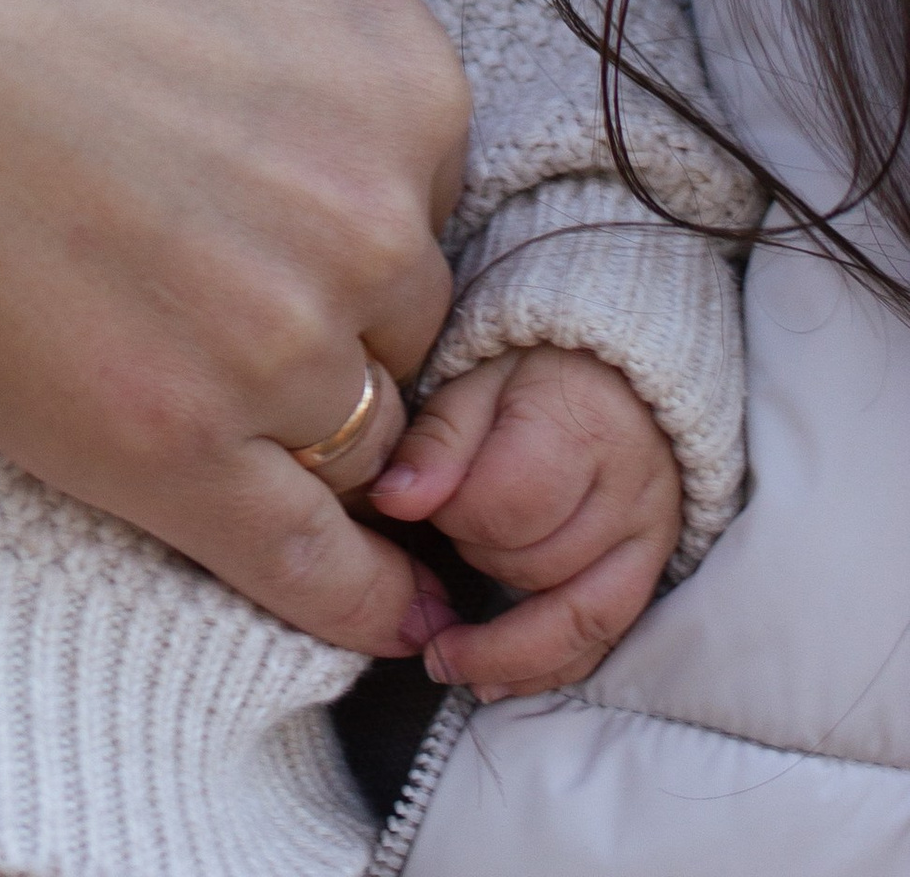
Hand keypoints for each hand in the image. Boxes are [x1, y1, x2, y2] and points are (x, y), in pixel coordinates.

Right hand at [0, 0, 468, 655]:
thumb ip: (307, 57)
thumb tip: (317, 142)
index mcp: (399, 72)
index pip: (420, 200)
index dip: (330, 220)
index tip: (243, 211)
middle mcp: (371, 212)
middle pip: (398, 323)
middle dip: (316, 318)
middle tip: (176, 279)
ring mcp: (282, 339)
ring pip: (355, 438)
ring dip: (292, 428)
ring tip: (174, 381)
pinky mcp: (179, 447)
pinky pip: (314, 560)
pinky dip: (362, 599)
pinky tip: (393, 620)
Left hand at [371, 345, 679, 697]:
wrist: (621, 369)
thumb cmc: (534, 368)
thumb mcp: (475, 377)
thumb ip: (437, 439)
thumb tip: (394, 502)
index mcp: (582, 423)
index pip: (508, 505)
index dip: (452, 512)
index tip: (422, 496)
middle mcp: (629, 489)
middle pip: (537, 564)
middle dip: (475, 560)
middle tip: (442, 534)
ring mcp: (650, 537)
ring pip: (576, 616)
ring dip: (505, 642)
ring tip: (443, 658)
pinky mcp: (653, 570)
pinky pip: (605, 638)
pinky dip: (549, 667)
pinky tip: (495, 680)